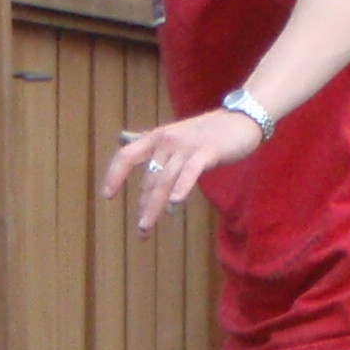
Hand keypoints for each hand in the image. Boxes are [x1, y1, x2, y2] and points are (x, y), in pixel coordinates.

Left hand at [101, 106, 264, 233]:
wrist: (241, 118)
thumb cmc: (209, 131)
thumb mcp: (176, 135)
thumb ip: (154, 144)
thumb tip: (125, 142)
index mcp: (157, 137)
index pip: (127, 154)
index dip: (114, 174)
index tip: (108, 195)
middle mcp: (167, 140)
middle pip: (149, 178)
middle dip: (144, 205)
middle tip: (142, 230)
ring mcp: (186, 146)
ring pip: (164, 180)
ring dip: (153, 206)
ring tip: (146, 227)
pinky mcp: (207, 152)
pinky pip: (190, 172)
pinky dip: (181, 187)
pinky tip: (174, 203)